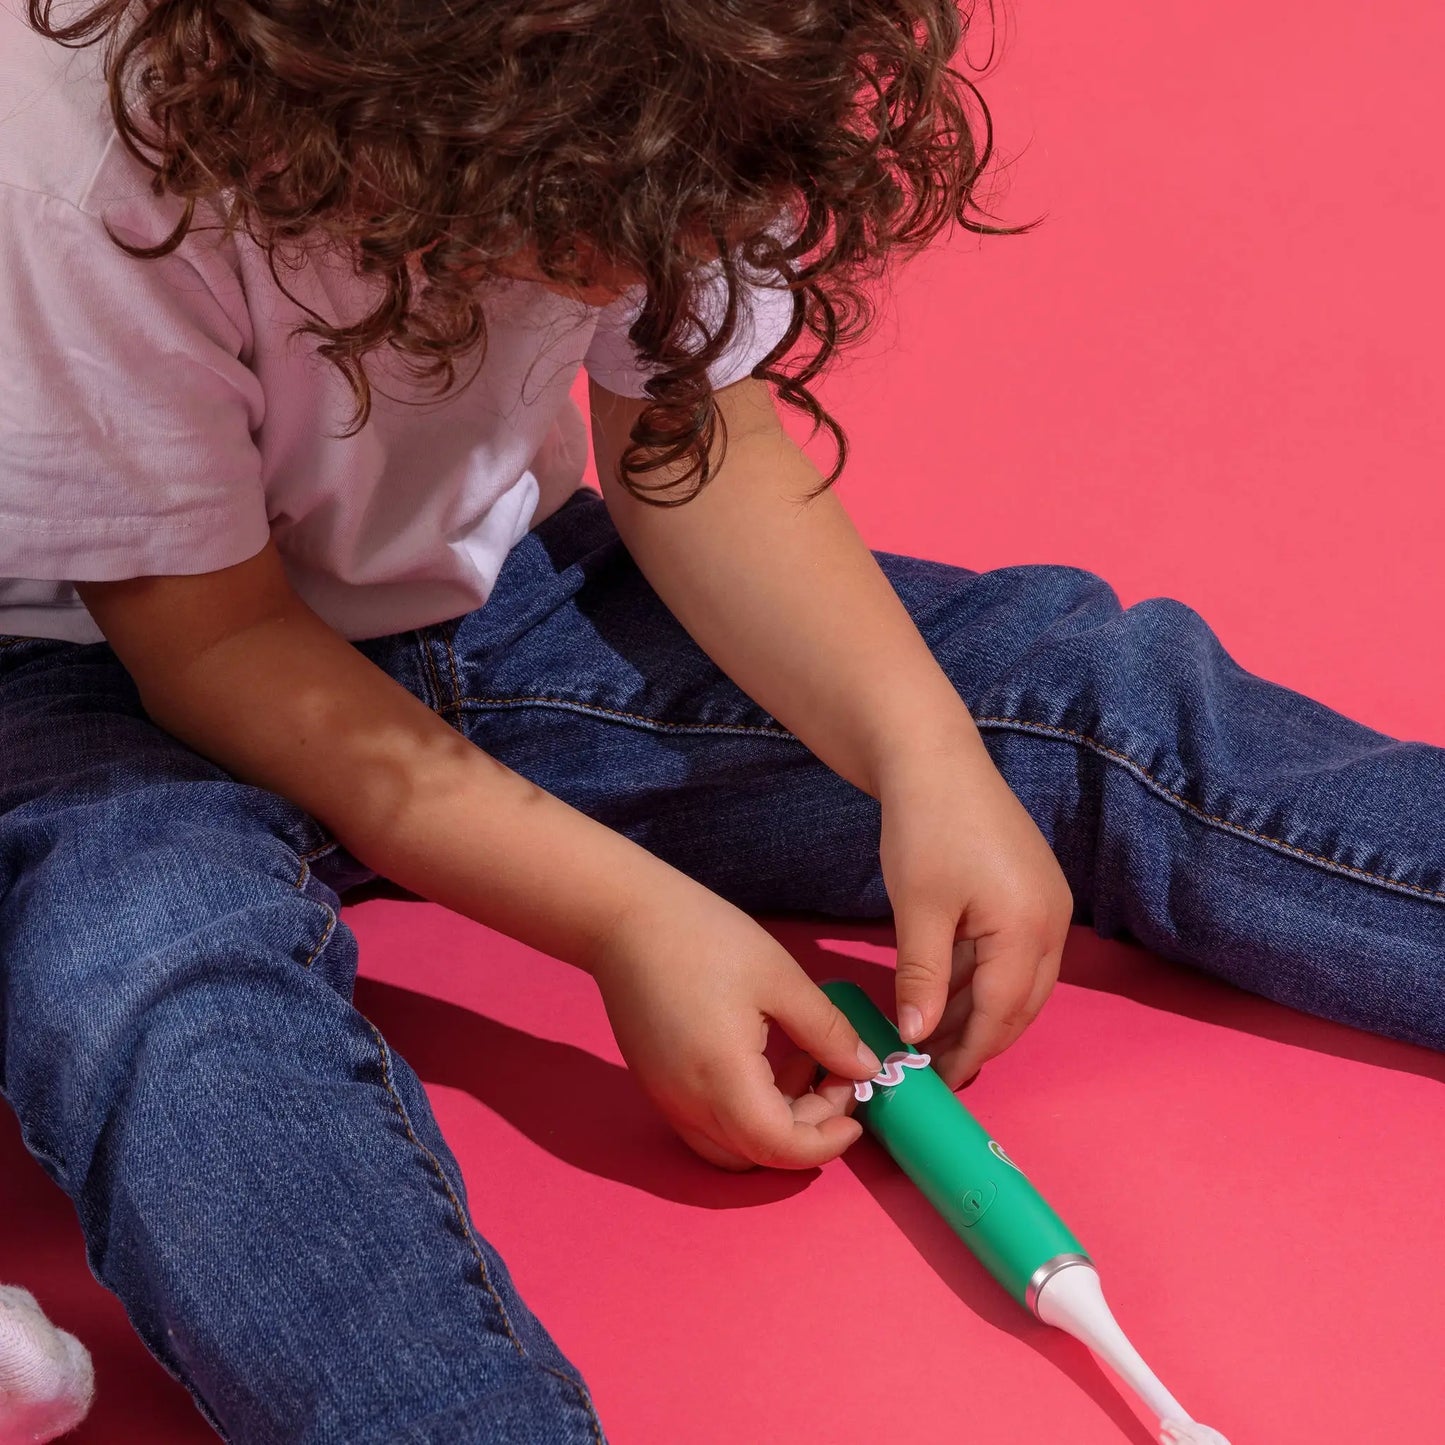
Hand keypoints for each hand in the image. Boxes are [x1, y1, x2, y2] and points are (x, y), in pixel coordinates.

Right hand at [589, 878, 882, 1170]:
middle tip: (837, 1076)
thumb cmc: (704, 937)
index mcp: (722, 1077)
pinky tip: (765, 1061)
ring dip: (777, 1124)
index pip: (781, 1147)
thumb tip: (864, 1069)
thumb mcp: (780, 978)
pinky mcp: (659, 1084)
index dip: (826, 1143)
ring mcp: (668, 1098)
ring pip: (732, 1146)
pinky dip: (746, 1112)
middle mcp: (689, 1103)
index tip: (855, 1110)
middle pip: (758, 1154)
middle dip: (809, 1129)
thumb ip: (826, 1032)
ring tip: (803, 1064)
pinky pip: (708, 1123)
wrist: (624, 917)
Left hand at [878, 732, 1073, 1088]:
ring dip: (981, 1011)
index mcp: (1029, 928)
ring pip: (1019, 982)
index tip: (935, 1080)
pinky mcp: (1032, 892)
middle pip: (1021, 1004)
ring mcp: (1047, 905)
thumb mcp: (918, 910)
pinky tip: (948, 994)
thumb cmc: (925, 828)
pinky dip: (984, 979)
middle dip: (980, 1039)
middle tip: (934, 1068)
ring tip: (935, 1038)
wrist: (935, 759)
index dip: (969, 1052)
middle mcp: (1052, 922)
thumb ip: (923, 978)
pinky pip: (1015, 954)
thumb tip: (918, 1037)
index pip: (1002, 1014)